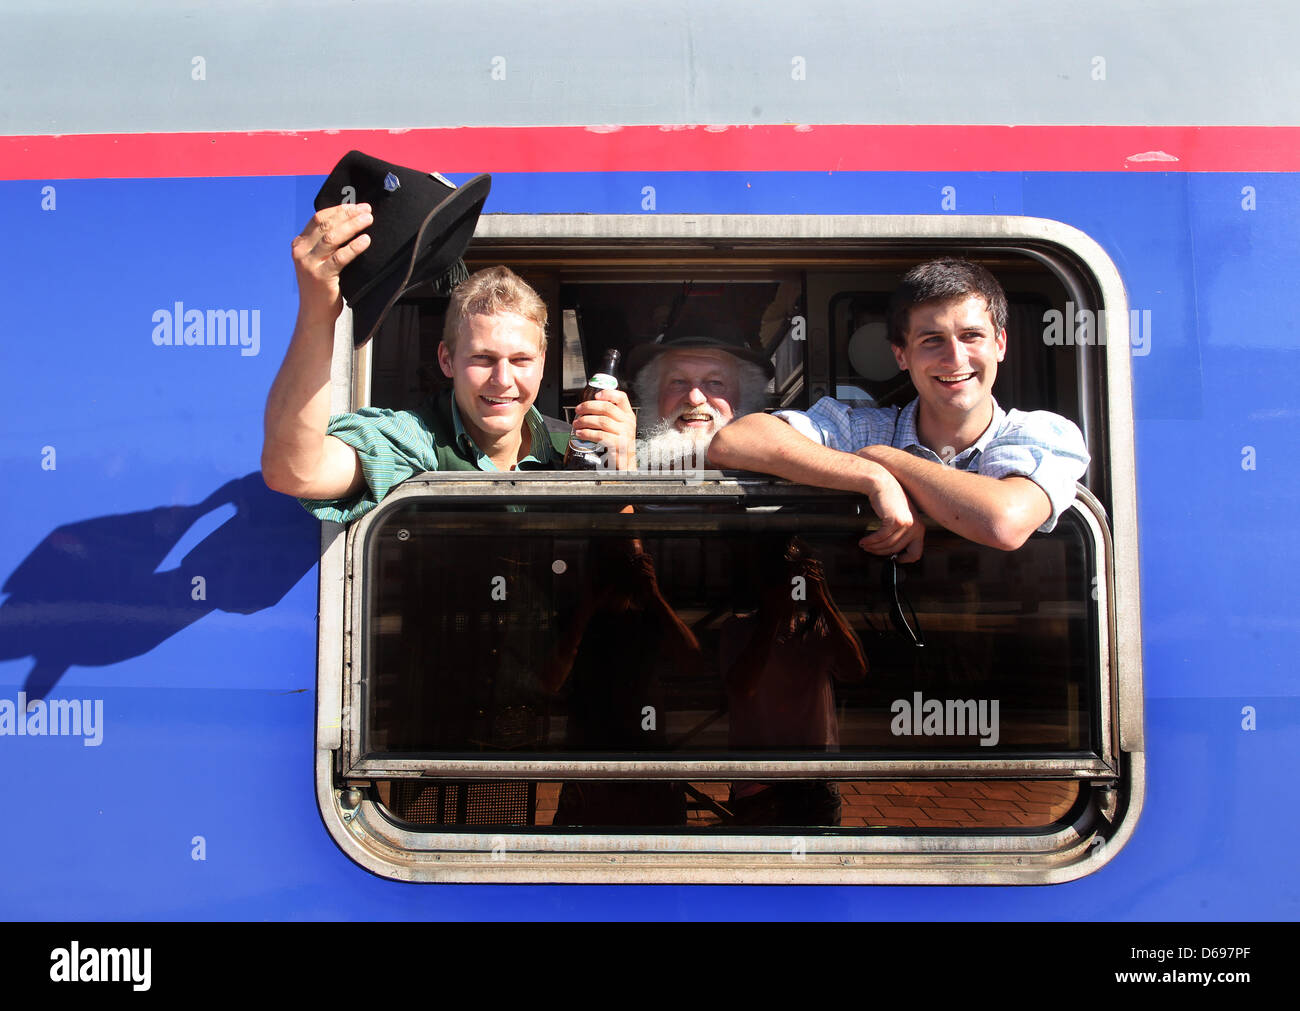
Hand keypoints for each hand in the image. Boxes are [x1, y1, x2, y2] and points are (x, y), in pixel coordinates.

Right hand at [290, 203, 372, 321]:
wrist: (315, 314)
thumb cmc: (322, 287)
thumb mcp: (319, 261)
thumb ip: (326, 245)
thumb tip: (350, 223)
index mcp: (300, 244)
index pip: (319, 218)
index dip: (339, 209)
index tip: (356, 206)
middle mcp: (301, 251)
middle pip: (326, 224)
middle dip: (348, 214)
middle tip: (367, 210)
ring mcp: (309, 264)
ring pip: (332, 237)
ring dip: (352, 226)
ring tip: (368, 220)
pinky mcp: (320, 276)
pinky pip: (340, 257)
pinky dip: (354, 247)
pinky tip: (365, 240)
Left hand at [571, 389, 636, 468]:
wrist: (626, 462)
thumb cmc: (619, 444)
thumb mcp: (620, 427)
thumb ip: (610, 416)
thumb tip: (588, 408)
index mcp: (628, 415)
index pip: (622, 398)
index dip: (608, 393)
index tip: (596, 395)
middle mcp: (628, 422)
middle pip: (607, 407)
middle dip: (589, 407)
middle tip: (578, 410)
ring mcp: (624, 433)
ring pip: (602, 420)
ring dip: (585, 421)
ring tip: (577, 423)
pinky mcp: (618, 444)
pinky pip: (600, 435)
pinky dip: (588, 433)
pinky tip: (581, 433)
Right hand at [858, 467, 924, 562]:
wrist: (883, 483)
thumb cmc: (889, 500)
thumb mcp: (901, 517)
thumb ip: (901, 533)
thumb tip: (892, 551)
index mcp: (919, 528)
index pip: (916, 553)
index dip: (904, 560)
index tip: (893, 559)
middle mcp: (916, 527)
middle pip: (896, 550)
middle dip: (881, 552)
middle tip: (870, 550)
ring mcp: (906, 524)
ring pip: (887, 544)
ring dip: (873, 547)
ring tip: (865, 545)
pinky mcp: (894, 520)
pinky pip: (880, 537)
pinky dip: (870, 540)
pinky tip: (864, 540)